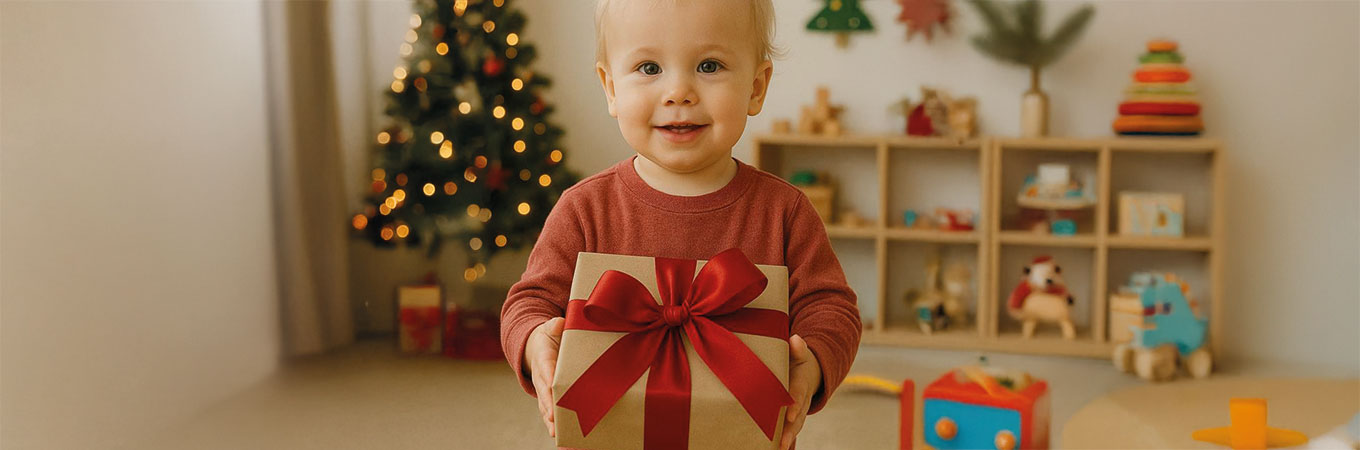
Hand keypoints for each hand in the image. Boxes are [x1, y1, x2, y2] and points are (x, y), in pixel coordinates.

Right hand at [523, 317, 564, 436]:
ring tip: (554, 431)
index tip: (552, 384)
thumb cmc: (548, 337)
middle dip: (549, 404)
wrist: (533, 347)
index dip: (549, 376)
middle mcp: (541, 375)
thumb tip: (559, 323)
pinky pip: (548, 409)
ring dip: (549, 418)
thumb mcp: (550, 327)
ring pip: (545, 404)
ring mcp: (543, 387)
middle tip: (554, 416)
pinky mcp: (547, 395)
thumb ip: (555, 326)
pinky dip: (551, 421)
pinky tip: (555, 433)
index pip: (547, 367)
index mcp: (544, 357)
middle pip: (544, 391)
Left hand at [780, 334, 821, 449]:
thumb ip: (797, 348)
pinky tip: (777, 449)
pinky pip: (789, 429)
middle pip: (798, 415)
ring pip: (795, 425)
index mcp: (802, 381)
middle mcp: (802, 398)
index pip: (798, 391)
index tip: (789, 411)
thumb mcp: (799, 353)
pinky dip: (785, 440)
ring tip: (780, 448)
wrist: (812, 372)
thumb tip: (795, 340)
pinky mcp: (793, 417)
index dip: (794, 401)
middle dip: (790, 428)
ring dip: (788, 437)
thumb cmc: (797, 361)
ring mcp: (799, 410)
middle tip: (782, 440)